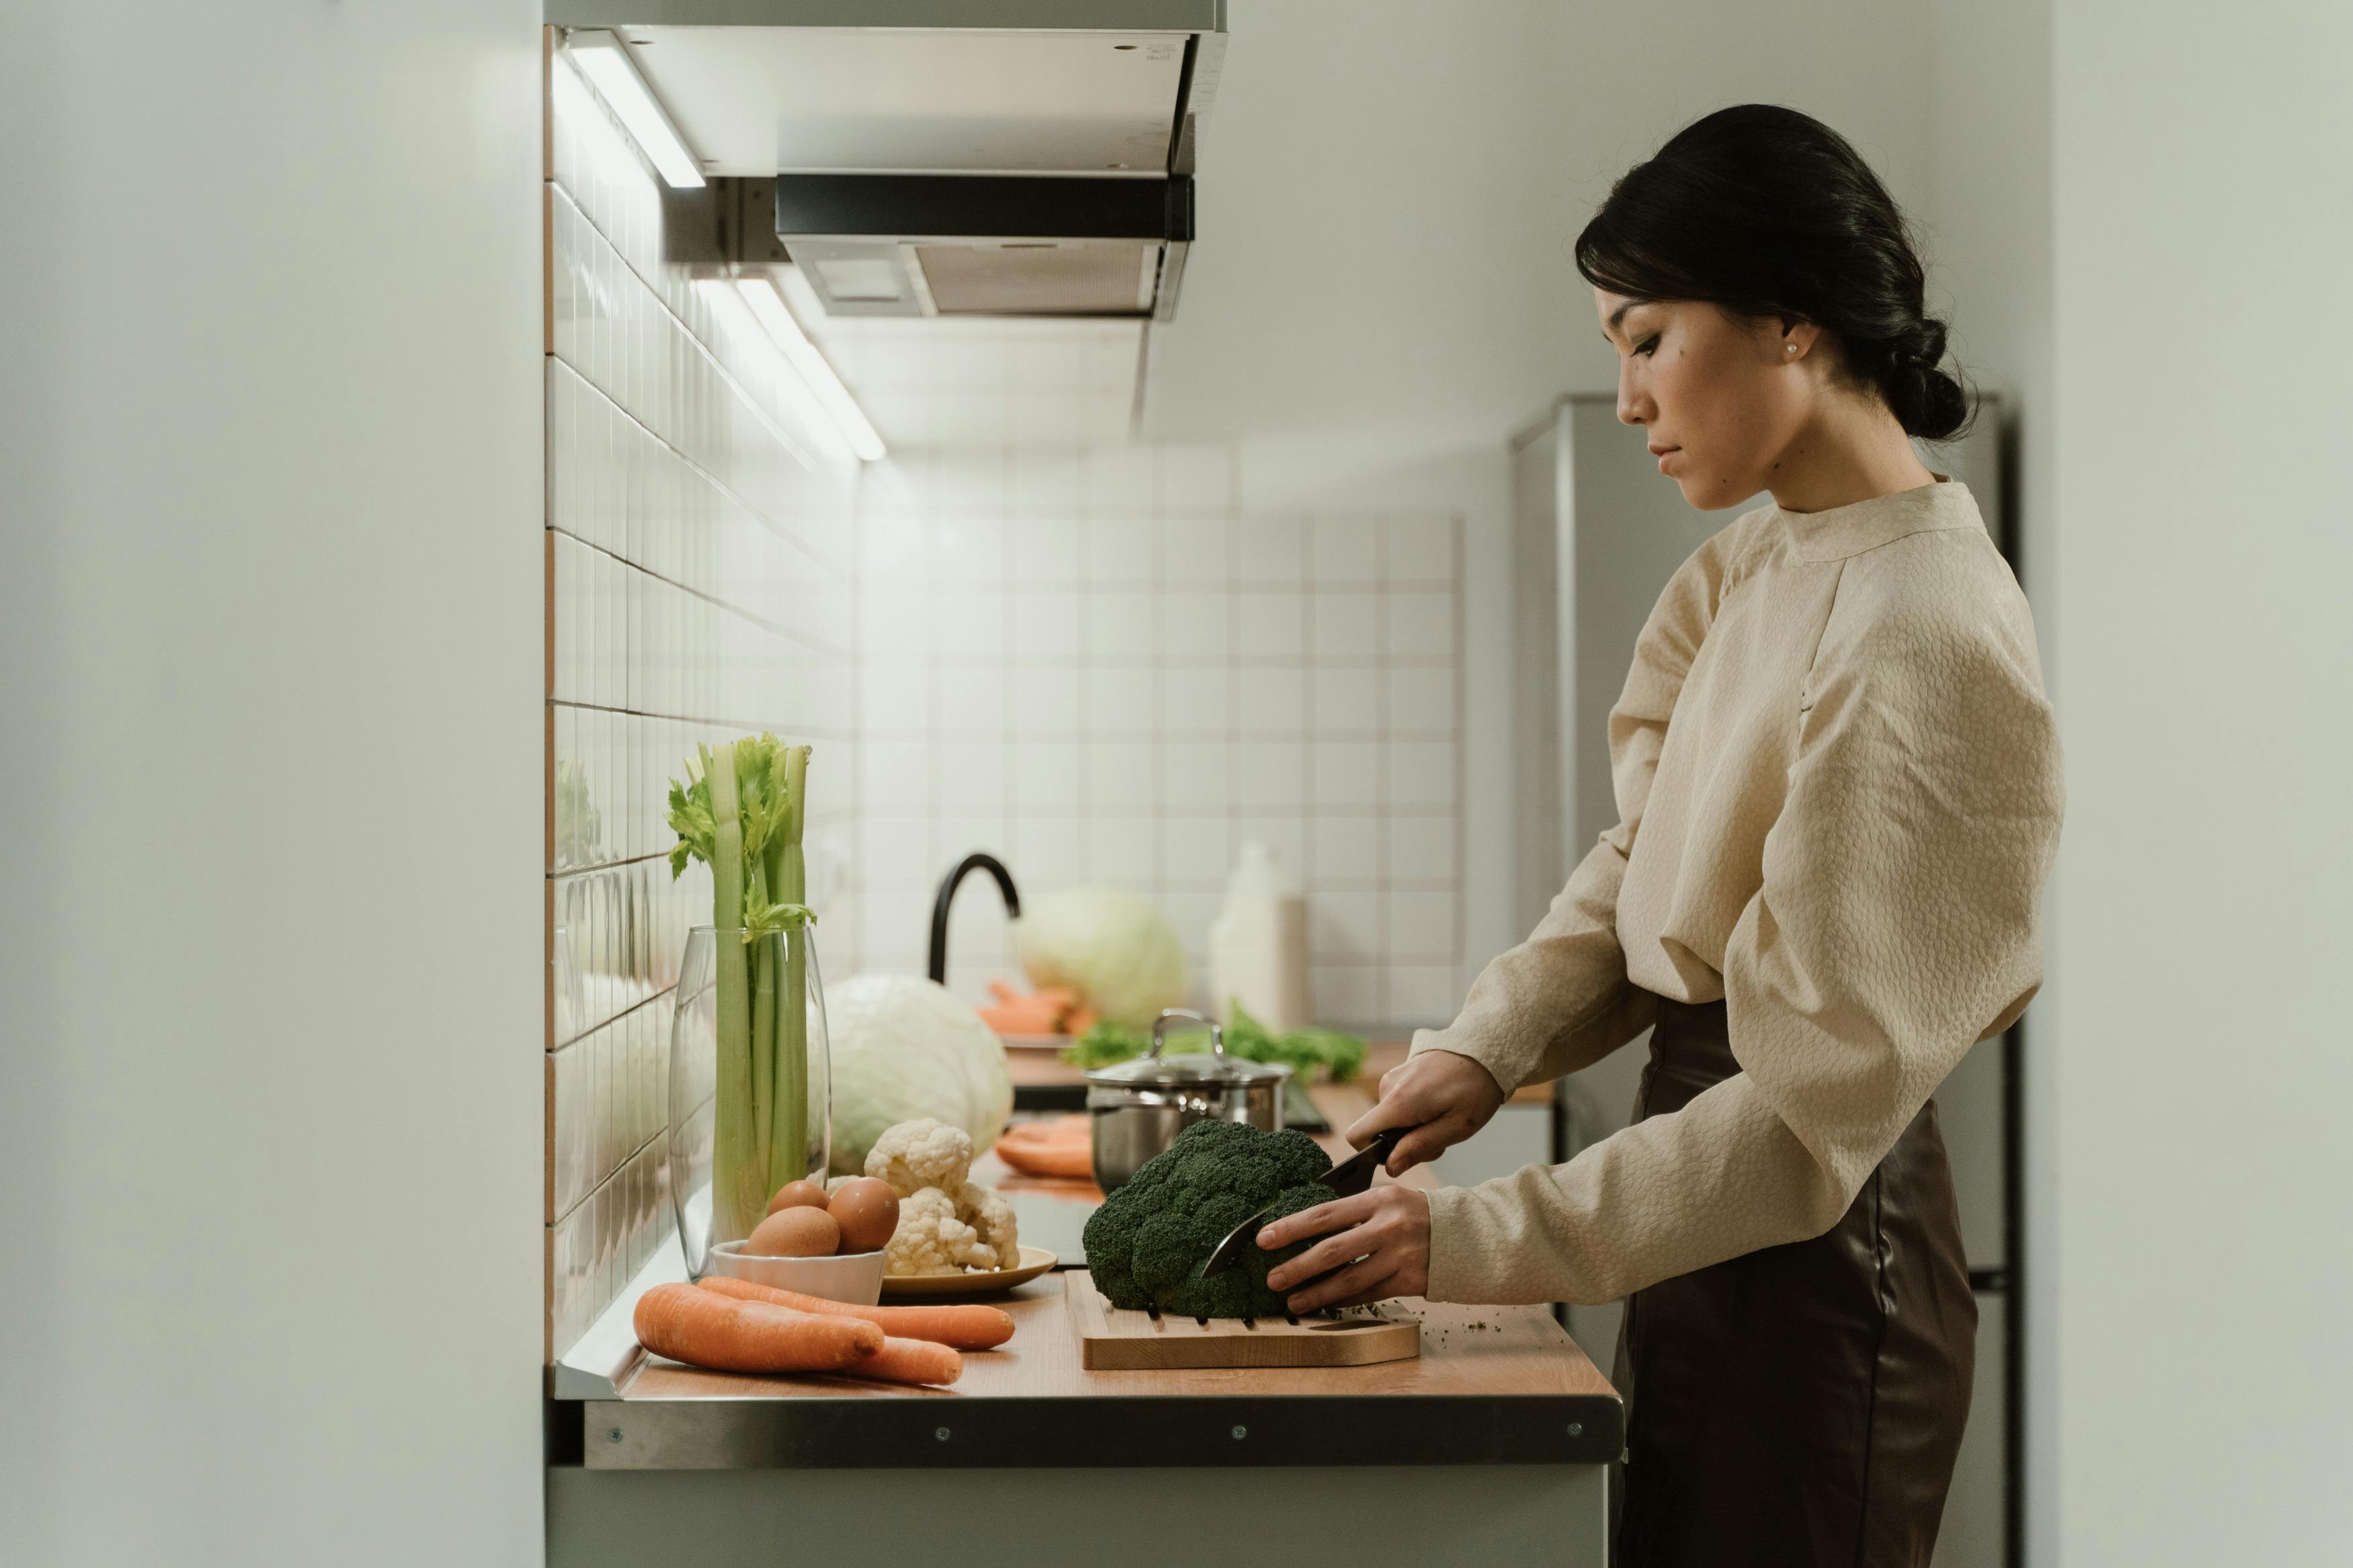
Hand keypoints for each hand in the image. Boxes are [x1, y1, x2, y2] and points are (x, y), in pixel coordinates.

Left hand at [1258, 1186, 1431, 1311]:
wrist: (1466, 1236)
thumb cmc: (1417, 1215)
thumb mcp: (1387, 1200)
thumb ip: (1354, 1211)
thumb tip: (1305, 1226)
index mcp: (1378, 1200)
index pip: (1325, 1213)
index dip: (1291, 1227)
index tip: (1264, 1238)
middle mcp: (1389, 1226)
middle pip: (1333, 1250)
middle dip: (1298, 1266)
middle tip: (1272, 1278)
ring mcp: (1400, 1255)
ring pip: (1349, 1279)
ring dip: (1317, 1292)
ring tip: (1293, 1301)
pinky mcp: (1409, 1280)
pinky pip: (1369, 1293)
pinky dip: (1344, 1300)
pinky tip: (1325, 1305)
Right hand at [1344, 1049, 1505, 1176]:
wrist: (1485, 1049)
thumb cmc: (1477, 1088)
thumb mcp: (1456, 1127)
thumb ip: (1420, 1147)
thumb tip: (1390, 1167)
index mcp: (1398, 1102)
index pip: (1357, 1136)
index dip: (1373, 1154)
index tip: (1404, 1155)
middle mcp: (1388, 1087)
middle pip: (1378, 1131)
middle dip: (1404, 1143)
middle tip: (1440, 1137)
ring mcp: (1393, 1078)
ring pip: (1390, 1119)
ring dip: (1413, 1128)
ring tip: (1443, 1119)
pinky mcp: (1400, 1073)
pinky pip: (1397, 1104)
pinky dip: (1414, 1113)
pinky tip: (1439, 1106)